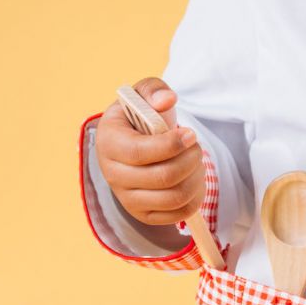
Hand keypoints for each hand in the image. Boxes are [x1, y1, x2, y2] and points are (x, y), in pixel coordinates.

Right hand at [96, 77, 205, 224]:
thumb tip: (166, 100)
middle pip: (163, 177)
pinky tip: (194, 178)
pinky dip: (196, 196)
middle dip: (191, 160)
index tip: (190, 134)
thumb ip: (154, 90)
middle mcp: (113, 175)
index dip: (171, 145)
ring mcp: (127, 199)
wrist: (134, 143)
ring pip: (174, 197)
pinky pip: (179, 213)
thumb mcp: (143, 95)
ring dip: (196, 177)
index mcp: (109, 143)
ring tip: (196, 162)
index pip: (140, 153)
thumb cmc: (141, 116)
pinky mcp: (144, 214)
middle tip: (196, 147)